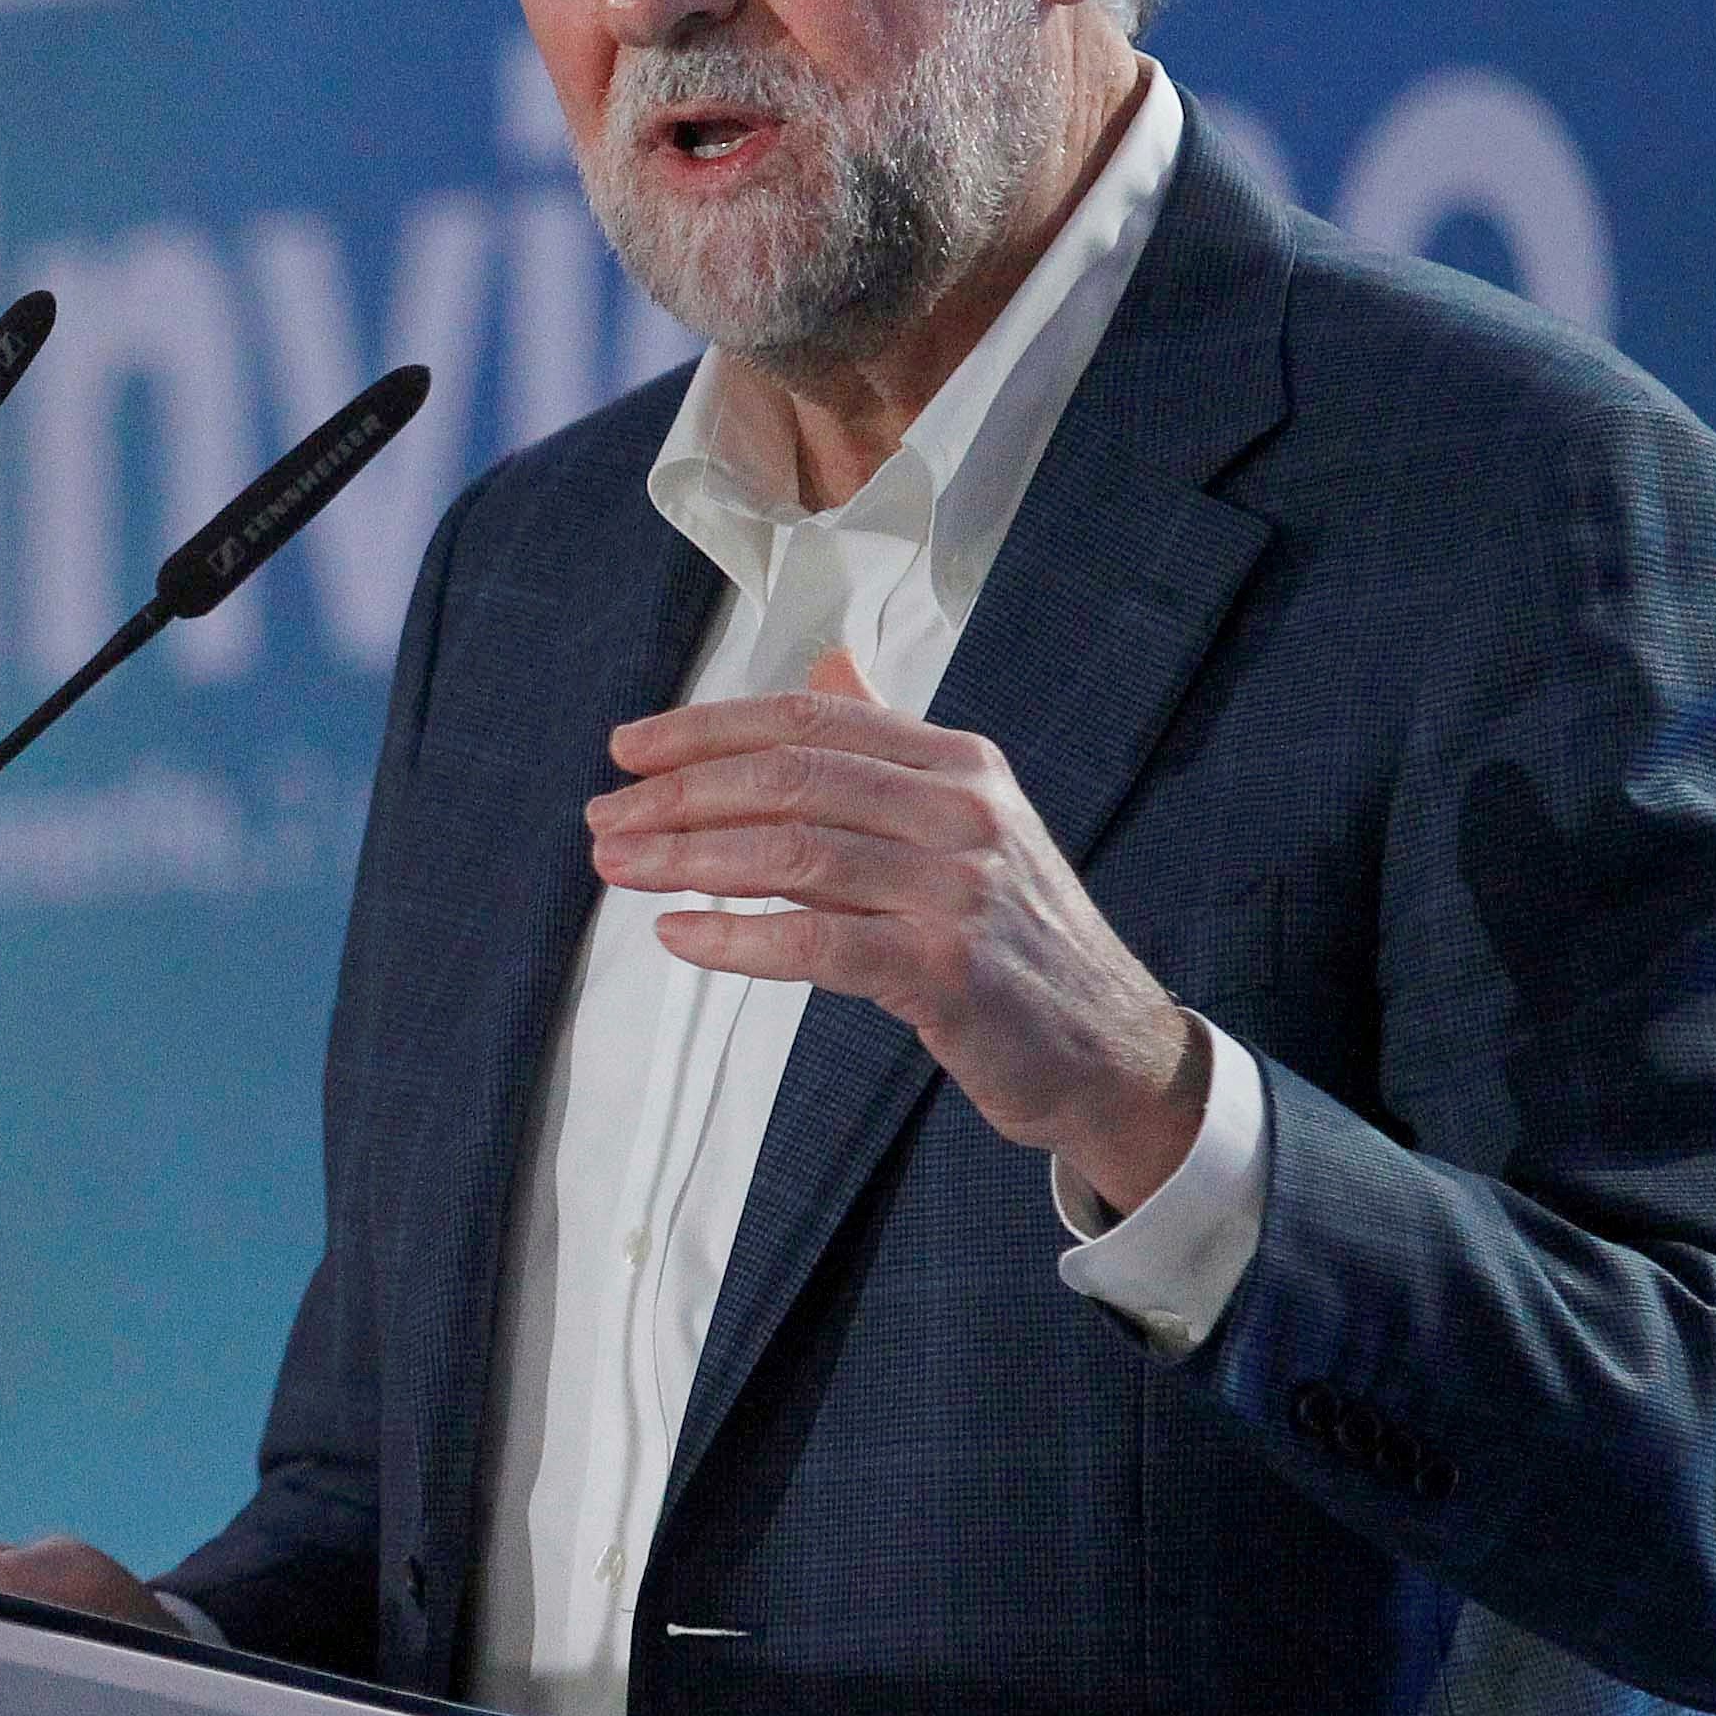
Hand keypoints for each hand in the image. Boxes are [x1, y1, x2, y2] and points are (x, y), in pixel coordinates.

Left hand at [590, 648, 1208, 1213]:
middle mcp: (964, 812)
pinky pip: (816, 942)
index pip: (808, 721)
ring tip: (618, 869)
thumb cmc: (1015, 937)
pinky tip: (678, 934)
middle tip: (605, 819)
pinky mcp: (946, 971)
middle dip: (680, 795)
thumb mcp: (968, 821)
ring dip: (687, 858)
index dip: (706, 729)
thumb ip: (891, 747)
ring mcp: (959, 890)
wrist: (1110, 1050)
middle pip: (789, 779)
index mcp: (959, 762)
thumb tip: (831, 666)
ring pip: (793, 852)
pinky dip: (735, 936)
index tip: (628, 750)